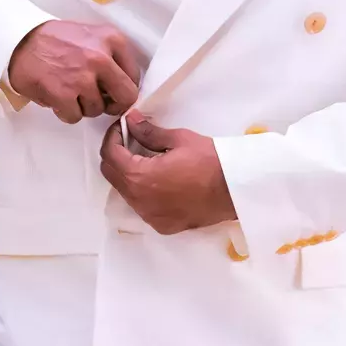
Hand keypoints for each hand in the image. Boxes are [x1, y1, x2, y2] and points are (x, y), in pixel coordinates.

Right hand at [7, 20, 140, 123]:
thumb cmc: (56, 39)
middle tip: (100, 102)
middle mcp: (101, 58)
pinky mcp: (63, 93)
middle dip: (113, 104)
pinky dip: (66, 112)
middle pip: (126, 97)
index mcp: (112, 40)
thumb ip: (111, 55)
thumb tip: (123, 84)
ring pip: (97, 109)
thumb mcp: (92, 35)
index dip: (123, 88)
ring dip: (83, 107)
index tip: (111, 91)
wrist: (20, 39)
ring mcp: (82, 77)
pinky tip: (58, 98)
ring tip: (69, 92)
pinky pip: (75, 117)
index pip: (134, 76)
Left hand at [99, 110, 236, 233]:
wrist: (235, 189)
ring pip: (125, 192)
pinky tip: (159, 179)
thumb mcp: (178, 139)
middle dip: (115, 154)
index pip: (110, 155)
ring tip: (145, 158)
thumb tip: (130, 120)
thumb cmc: (209, 160)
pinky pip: (141, 206)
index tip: (122, 126)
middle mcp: (140, 201)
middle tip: (129, 139)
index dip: (112, 137)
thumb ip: (148, 131)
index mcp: (140, 178)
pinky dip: (142, 191)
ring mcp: (150, 216)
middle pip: (111, 175)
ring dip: (128, 173)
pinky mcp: (162, 225)